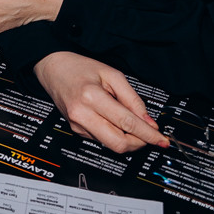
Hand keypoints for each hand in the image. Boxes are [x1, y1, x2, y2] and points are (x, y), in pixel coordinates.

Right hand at [33, 51, 168, 153]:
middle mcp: (82, 115)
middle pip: (119, 143)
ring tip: (135, 127)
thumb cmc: (79, 68)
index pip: (127, 123)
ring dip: (129, 141)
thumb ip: (132, 98)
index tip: (161, 139)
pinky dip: (115, 134)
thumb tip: (147, 121)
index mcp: (92, 97)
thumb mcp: (111, 74)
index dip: (148, 134)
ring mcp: (77, 125)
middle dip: (140, 143)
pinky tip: (116, 122)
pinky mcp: (76, 130)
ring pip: (111, 145)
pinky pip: (101, 139)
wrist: (52, 68)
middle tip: (150, 136)